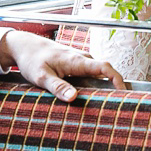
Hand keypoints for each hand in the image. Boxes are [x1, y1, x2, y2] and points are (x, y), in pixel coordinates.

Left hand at [0, 30, 124, 101]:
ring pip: (98, 73)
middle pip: (106, 71)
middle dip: (115, 86)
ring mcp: (80, 61)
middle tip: (119, 103)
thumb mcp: (41, 77)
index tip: (124, 90)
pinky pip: (91, 73)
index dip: (117, 78)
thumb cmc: (32, 60)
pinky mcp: (76, 64)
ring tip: (107, 102)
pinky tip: (92, 95)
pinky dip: (96, 83)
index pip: (105, 67)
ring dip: (105, 85)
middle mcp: (83, 59)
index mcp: (77, 61)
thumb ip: (58, 87)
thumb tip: (73, 98)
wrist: (25, 46)